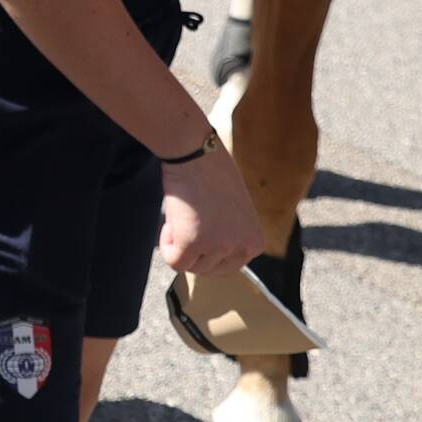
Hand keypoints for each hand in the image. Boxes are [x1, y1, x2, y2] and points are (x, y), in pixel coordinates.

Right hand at [155, 134, 267, 275]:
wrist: (195, 151)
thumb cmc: (212, 173)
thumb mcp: (235, 212)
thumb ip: (230, 235)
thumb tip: (212, 256)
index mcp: (255, 242)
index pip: (226, 267)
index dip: (207, 248)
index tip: (203, 224)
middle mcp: (242, 248)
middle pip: (208, 270)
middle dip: (193, 250)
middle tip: (188, 219)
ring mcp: (219, 246)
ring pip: (190, 266)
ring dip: (179, 244)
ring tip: (182, 216)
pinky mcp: (193, 243)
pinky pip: (173, 261)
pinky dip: (166, 244)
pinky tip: (171, 220)